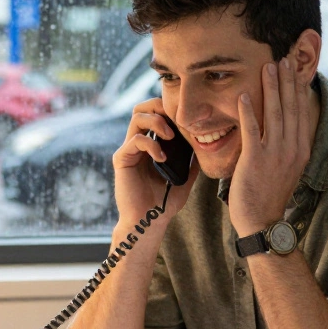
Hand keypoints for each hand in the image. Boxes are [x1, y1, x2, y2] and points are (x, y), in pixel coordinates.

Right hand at [111, 97, 197, 230]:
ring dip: (157, 121)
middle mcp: (137, 144)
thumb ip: (191, 160)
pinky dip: (152, 144)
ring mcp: (128, 150)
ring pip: (137, 117)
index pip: (156, 114)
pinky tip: (162, 158)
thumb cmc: (165, 203)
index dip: (169, 110)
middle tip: (176, 118)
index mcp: (150, 145)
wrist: (149, 221)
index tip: (186, 119)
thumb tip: (205, 147)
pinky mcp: (122, 159)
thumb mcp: (185, 177)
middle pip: (142, 108)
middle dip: (159, 106)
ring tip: (171, 136)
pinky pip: (135, 140)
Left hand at [229, 56, 312, 237]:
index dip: (297, 89)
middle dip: (287, 81)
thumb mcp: (285, 167)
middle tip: (283, 58)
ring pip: (275, 114)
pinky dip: (249, 111)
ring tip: (268, 68)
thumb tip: (283, 127)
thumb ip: (286, 146)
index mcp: (300, 149)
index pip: (301, 112)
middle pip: (291, 108)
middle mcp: (292, 149)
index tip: (294, 70)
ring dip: (271, 89)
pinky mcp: (255, 160)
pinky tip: (245, 95)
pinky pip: (252, 130)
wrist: (262, 221)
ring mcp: (275, 154)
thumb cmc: (269, 194)